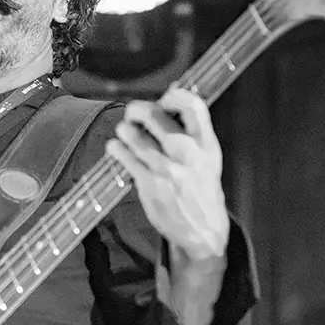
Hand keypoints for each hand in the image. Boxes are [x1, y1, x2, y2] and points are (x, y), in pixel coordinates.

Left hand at [105, 86, 229, 260]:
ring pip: (133, 134)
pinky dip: (116, 148)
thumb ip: (193, 131)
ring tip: (124, 132)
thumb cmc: (202, 188)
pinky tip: (116, 148)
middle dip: (137, 110)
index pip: (191, 104)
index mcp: (206, 143)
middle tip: (133, 115)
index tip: (164, 99)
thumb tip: (170, 100)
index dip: (174, 95)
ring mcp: (167, 168)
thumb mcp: (208, 157)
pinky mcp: (149, 183)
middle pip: (154, 114)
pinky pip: (124, 156)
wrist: (203, 229)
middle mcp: (187, 152)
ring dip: (124, 130)